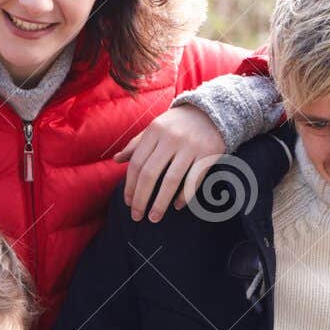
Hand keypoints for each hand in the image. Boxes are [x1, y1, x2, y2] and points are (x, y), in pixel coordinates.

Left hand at [118, 106, 225, 221]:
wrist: (212, 111)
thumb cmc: (178, 124)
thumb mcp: (155, 128)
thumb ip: (137, 144)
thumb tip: (117, 159)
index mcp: (154, 131)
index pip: (137, 163)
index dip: (130, 185)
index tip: (128, 202)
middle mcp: (171, 138)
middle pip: (150, 174)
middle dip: (141, 198)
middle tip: (137, 216)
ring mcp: (190, 146)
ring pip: (171, 180)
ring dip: (160, 203)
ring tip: (154, 218)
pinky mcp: (208, 154)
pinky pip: (193, 180)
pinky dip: (184, 195)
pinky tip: (177, 206)